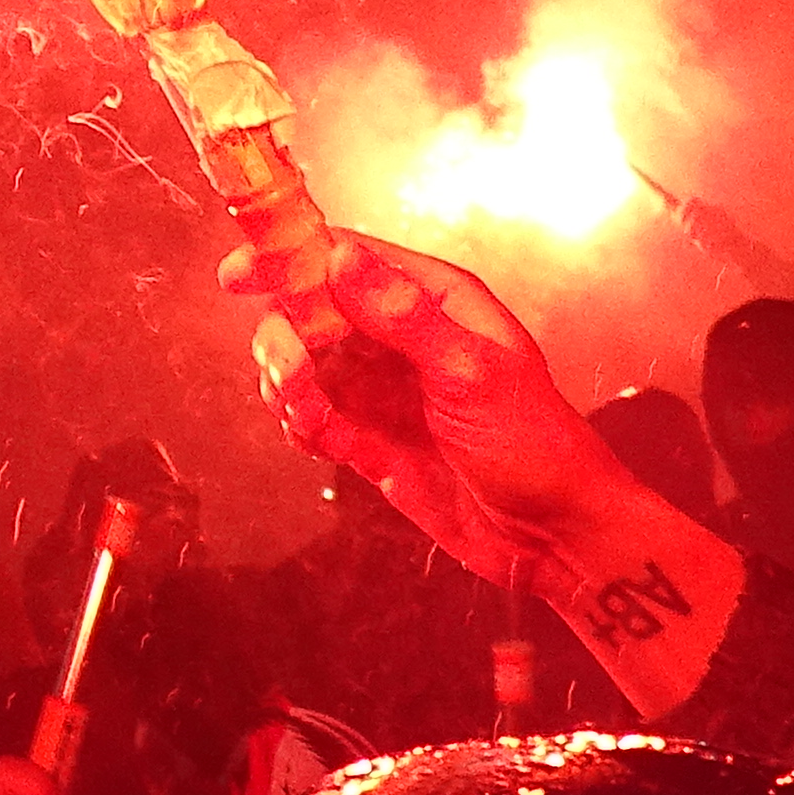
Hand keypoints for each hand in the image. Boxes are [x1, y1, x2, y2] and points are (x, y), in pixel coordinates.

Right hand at [226, 224, 628, 585]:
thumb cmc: (535, 446)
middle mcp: (402, 339)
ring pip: (304, 364)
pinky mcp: (369, 439)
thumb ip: (402, 316)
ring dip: (286, 381)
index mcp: (434, 302)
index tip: (240, 273)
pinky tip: (309, 430)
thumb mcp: (470, 373)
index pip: (347, 259)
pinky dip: (297, 420)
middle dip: (284, 333)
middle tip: (288, 366)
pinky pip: (312, 415)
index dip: (289, 258)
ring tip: (300, 406)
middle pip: (312, 310)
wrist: (553, 536)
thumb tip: (339, 258)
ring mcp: (383, 390)